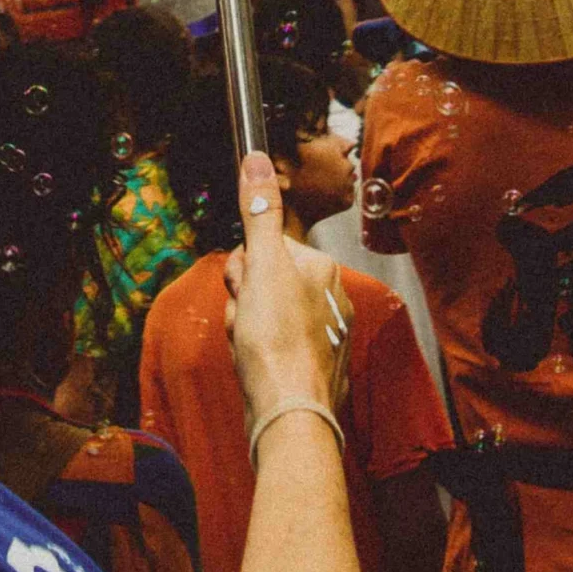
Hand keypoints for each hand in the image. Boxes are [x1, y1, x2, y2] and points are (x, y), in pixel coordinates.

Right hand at [223, 150, 349, 435]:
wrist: (290, 414)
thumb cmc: (277, 340)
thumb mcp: (263, 265)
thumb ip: (260, 211)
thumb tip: (256, 157)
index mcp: (321, 269)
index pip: (265, 248)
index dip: (244, 268)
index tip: (246, 288)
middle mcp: (329, 297)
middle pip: (262, 281)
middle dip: (243, 300)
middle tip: (246, 322)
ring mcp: (322, 334)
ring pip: (262, 314)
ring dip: (245, 328)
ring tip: (250, 348)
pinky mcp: (312, 365)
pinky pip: (271, 345)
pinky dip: (258, 354)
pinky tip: (258, 366)